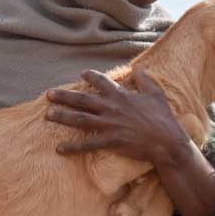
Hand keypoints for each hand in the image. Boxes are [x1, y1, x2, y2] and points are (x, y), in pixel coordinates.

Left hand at [45, 67, 188, 162]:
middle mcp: (112, 108)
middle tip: (48, 94)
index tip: (81, 73)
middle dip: (64, 96)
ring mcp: (109, 125)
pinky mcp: (110, 141)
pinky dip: (73, 147)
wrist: (166, 141)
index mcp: (121, 96)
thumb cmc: (163, 119)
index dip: (91, 76)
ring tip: (48, 115)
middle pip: (83, 100)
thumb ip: (145, 80)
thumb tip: (139, 67)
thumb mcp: (156, 95)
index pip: (102, 81)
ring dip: (62, 117)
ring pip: (80, 119)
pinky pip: (87, 145)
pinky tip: (59, 149)